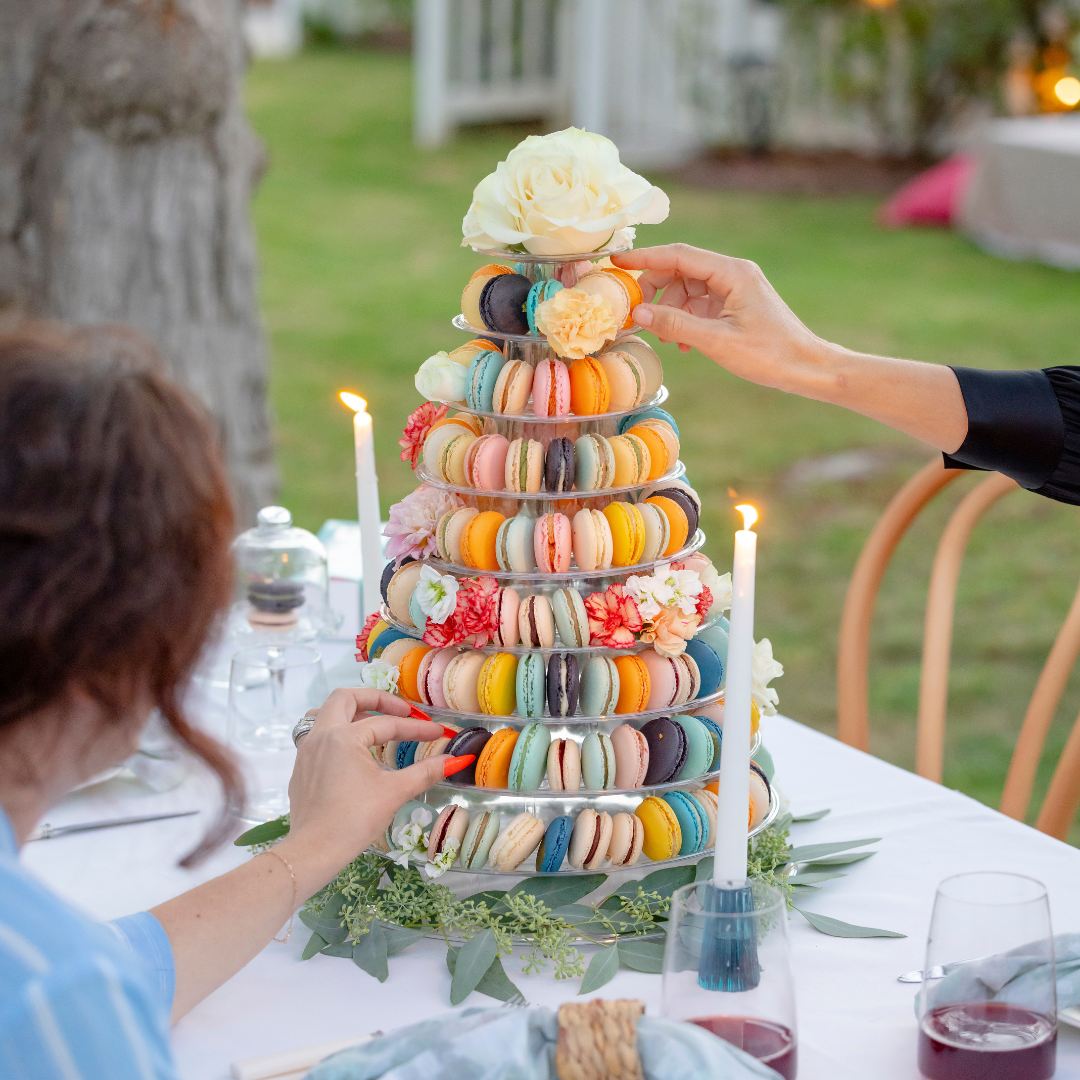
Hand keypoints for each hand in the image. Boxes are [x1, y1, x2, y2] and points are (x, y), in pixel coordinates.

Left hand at [277, 688, 450, 893]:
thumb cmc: (354, 820)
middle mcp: (321, 735)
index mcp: (343, 736)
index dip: (416, 728)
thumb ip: (425, 772)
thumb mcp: (394, 792)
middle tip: (400, 711)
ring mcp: (306, 751)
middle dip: (375, 698)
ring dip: (350, 712)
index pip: (386, 724)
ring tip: (372, 722)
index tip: (438, 734)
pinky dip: (338, 733)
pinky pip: (318, 736)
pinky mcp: (301, 768)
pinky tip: (352, 751)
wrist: (314, 851)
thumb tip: (456, 761)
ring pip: (324, 714)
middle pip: (345, 698)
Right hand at [611, 244, 831, 396]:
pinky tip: (684, 343)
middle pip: (681, 269)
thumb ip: (676, 324)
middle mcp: (734, 273)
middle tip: (637, 314)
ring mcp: (735, 289)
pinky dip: (686, 319)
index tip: (617, 260)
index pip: (679, 255)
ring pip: (688, 288)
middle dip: (656, 290)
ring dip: (671, 310)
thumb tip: (640, 313)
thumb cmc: (769, 355)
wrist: (806, 368)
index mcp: (732, 273)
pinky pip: (701, 304)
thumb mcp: (717, 341)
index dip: (645, 257)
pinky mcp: (736, 305)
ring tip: (667, 338)